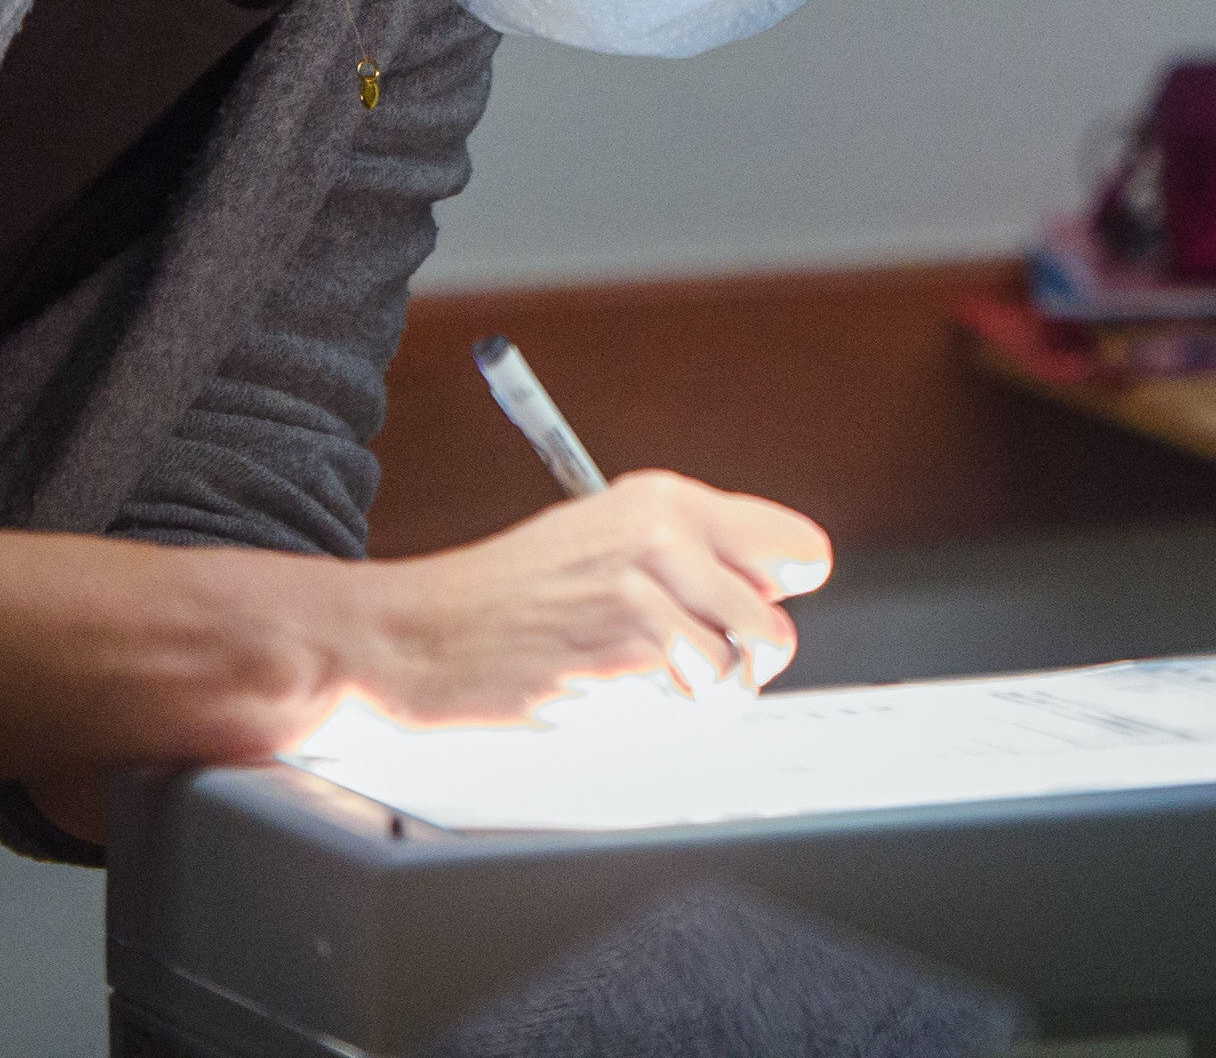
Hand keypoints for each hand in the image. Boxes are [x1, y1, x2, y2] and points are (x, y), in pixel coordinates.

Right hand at [339, 471, 832, 725]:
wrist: (419, 634)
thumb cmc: (507, 597)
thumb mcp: (603, 539)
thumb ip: (688, 556)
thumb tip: (771, 591)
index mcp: (666, 500)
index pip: (796, 548)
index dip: (788, 594)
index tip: (765, 614)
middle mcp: (664, 534)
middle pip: (777, 621)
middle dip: (749, 660)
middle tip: (703, 668)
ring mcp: (644, 591)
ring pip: (737, 670)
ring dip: (703, 695)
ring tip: (651, 685)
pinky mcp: (620, 649)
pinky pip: (688, 701)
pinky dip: (665, 715)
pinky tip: (616, 697)